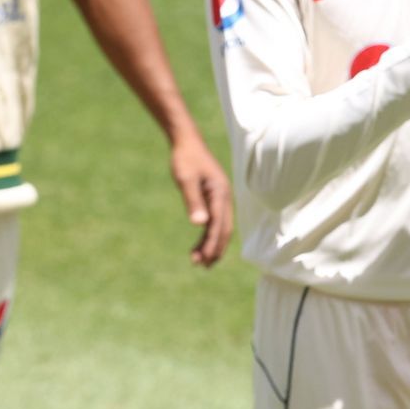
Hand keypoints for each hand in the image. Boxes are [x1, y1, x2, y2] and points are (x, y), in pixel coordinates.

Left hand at [170, 133, 232, 266]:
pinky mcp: (213, 199)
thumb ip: (193, 201)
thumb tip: (199, 224)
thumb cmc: (185, 159)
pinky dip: (207, 235)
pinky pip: (214, 221)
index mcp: (220, 194)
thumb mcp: (185, 179)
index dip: (212, 244)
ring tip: (199, 261)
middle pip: (224, 230)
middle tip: (203, 266)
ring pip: (220, 228)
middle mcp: (224, 198)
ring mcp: (220, 199)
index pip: (219, 225)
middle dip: (215, 249)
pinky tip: (198, 245)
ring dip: (211, 245)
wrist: (187, 142)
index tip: (204, 260)